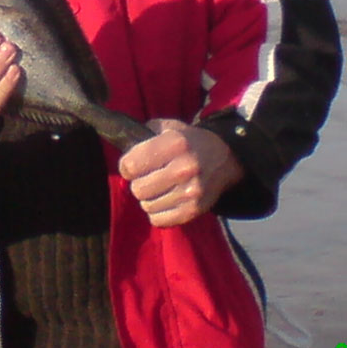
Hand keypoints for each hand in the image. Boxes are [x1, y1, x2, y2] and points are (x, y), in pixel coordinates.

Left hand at [118, 118, 243, 226]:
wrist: (224, 158)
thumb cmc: (187, 141)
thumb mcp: (168, 127)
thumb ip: (142, 134)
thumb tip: (122, 150)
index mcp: (175, 143)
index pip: (131, 164)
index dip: (127, 166)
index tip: (132, 165)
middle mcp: (184, 168)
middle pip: (138, 188)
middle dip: (138, 182)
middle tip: (147, 177)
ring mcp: (191, 192)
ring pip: (147, 205)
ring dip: (148, 198)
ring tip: (159, 187)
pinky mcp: (194, 210)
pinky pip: (159, 220)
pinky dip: (157, 212)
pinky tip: (165, 199)